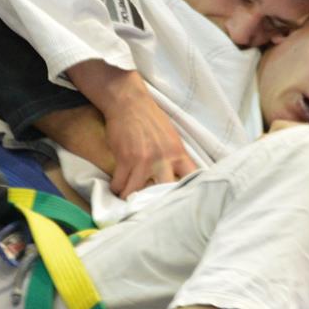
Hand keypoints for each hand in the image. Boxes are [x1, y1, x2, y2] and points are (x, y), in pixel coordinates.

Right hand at [65, 59, 197, 196]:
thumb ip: (175, 157)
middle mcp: (163, 159)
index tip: (180, 200)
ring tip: (129, 195)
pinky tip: (117, 185)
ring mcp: (143, 161)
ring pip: (136, 192)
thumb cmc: (151, 119)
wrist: (129, 103)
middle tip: (149, 205)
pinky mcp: (125, 160)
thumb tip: (179, 178)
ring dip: (130, 196)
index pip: (191, 177)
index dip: (188, 192)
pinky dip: (116, 187)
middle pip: (163, 193)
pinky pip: (119, 184)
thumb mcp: (171, 137)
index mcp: (178, 153)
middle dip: (155, 202)